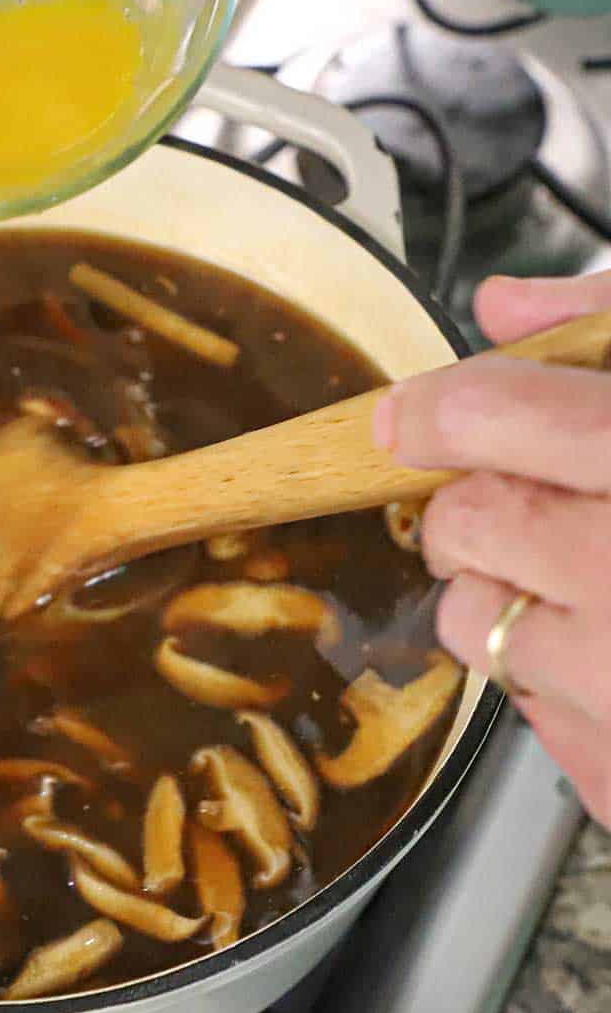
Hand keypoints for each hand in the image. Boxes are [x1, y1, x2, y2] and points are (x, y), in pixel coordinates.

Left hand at [374, 272, 610, 824]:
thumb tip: (507, 308)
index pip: (491, 414)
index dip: (439, 408)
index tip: (420, 414)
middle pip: (464, 523)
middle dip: (476, 505)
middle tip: (534, 501)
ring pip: (470, 620)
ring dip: (507, 593)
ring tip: (604, 584)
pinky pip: (523, 705)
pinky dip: (557, 672)